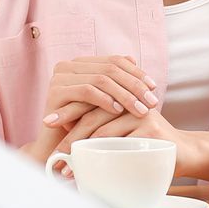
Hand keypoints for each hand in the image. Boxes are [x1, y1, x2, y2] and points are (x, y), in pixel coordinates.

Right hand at [21, 57, 158, 162]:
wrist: (56, 148)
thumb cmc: (83, 125)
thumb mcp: (103, 101)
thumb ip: (116, 81)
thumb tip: (134, 59)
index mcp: (81, 63)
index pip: (114, 61)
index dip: (136, 73)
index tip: (154, 88)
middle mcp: (68, 66)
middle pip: (110, 69)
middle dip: (135, 85)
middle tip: (152, 102)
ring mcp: (59, 77)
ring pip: (101, 80)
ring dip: (124, 95)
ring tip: (140, 110)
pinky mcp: (55, 92)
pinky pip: (87, 91)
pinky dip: (105, 100)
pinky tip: (118, 111)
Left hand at [53, 106, 185, 155]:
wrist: (186, 152)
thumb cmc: (151, 146)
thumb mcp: (125, 133)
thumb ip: (103, 128)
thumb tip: (67, 139)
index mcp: (122, 96)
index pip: (90, 98)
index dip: (67, 109)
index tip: (47, 123)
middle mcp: (131, 100)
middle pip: (92, 110)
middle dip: (67, 129)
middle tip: (52, 149)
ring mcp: (141, 113)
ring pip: (102, 126)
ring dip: (80, 146)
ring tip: (67, 166)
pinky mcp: (150, 128)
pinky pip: (119, 139)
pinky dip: (100, 153)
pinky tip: (89, 165)